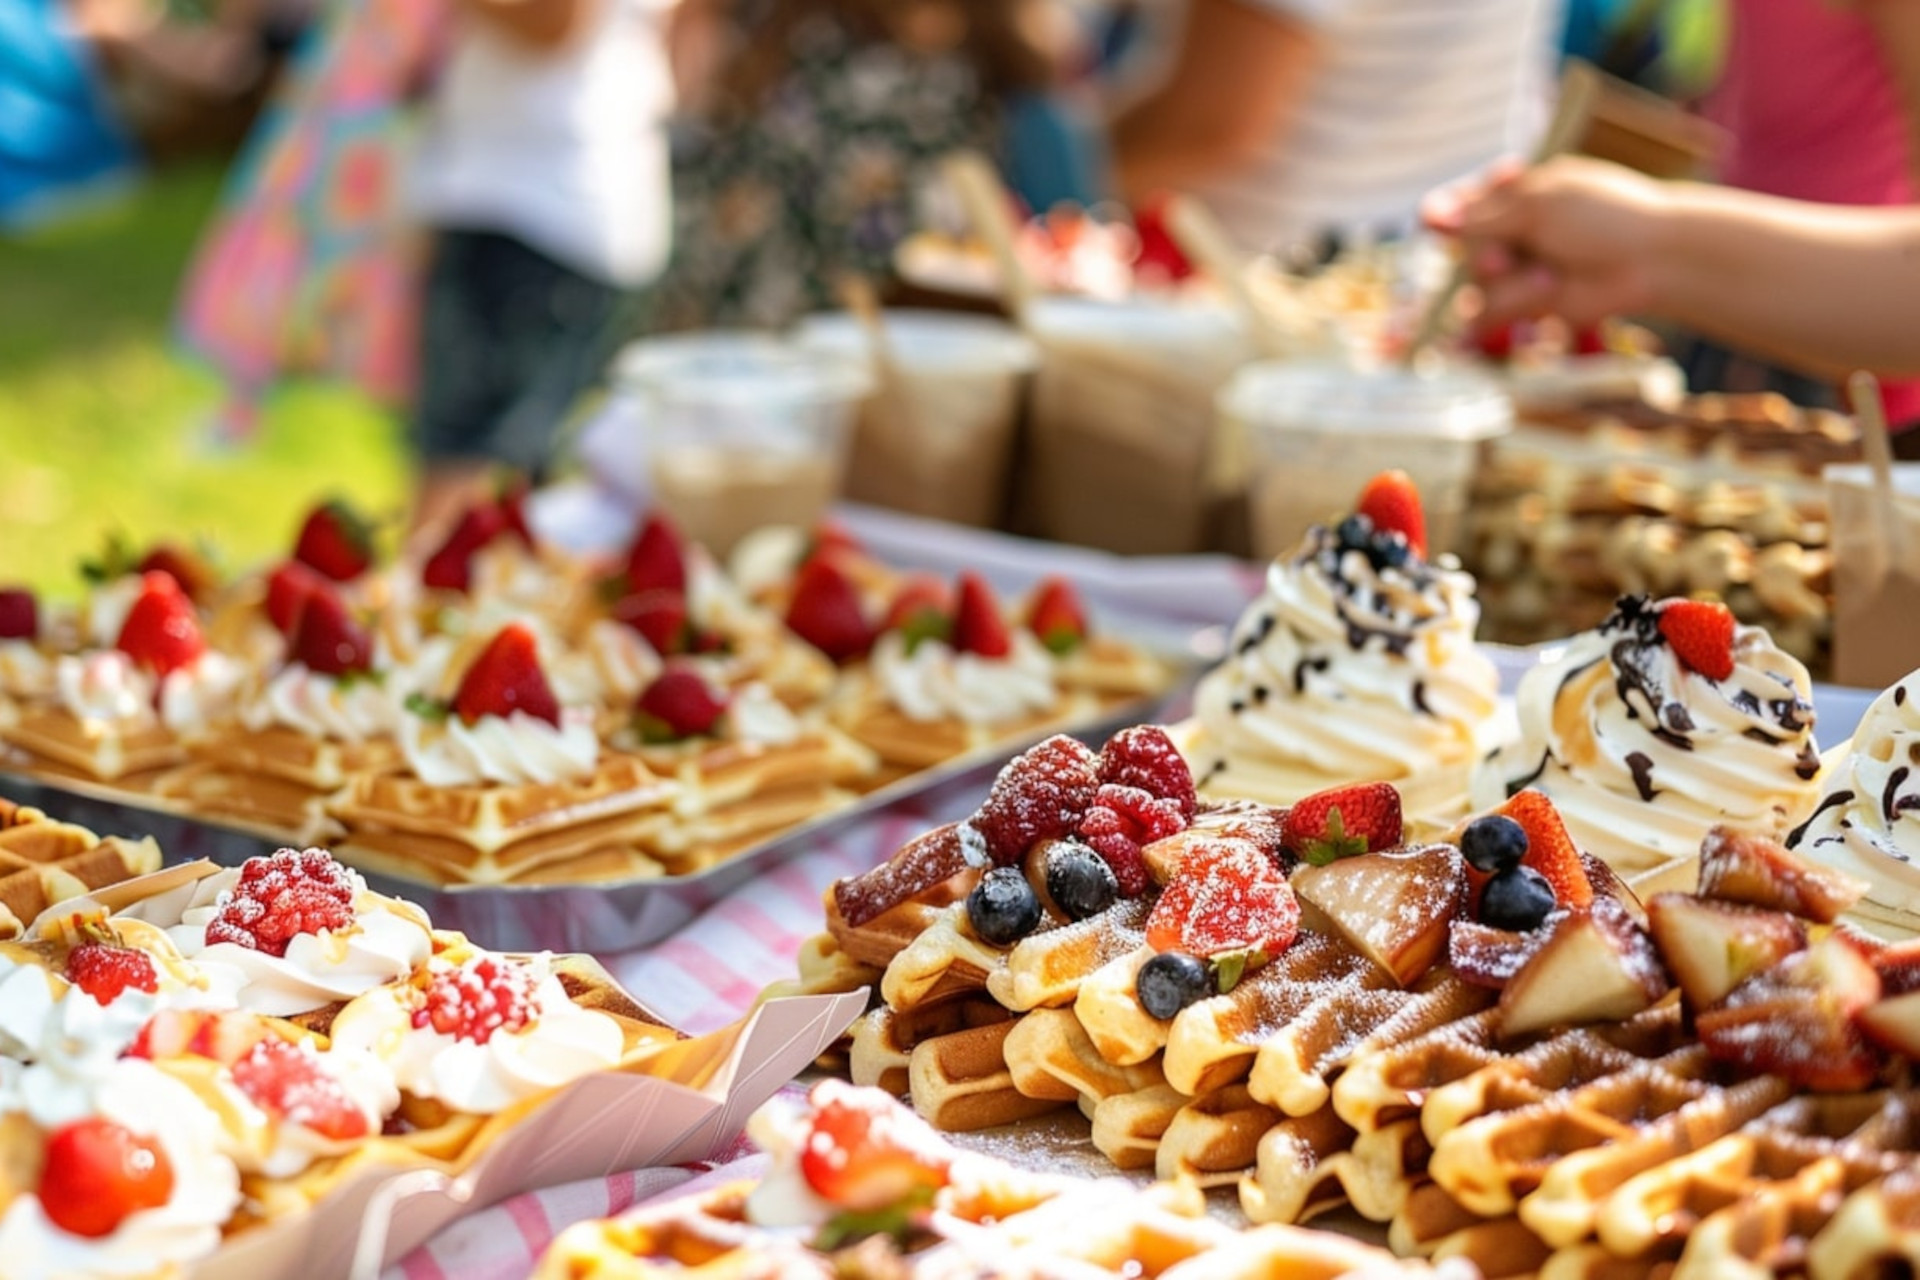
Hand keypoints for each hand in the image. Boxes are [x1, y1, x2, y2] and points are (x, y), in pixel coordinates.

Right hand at [1423, 156, 1672, 329]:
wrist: (1650, 263)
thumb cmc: (1604, 219)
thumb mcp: (1539, 206)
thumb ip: (1481, 216)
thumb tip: (1428, 218)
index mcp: (1517, 192)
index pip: (1462, 201)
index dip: (1446, 211)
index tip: (1433, 219)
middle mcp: (1513, 230)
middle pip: (1463, 246)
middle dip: (1483, 253)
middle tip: (1504, 259)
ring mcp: (1518, 268)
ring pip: (1476, 282)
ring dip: (1510, 285)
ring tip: (1549, 279)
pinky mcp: (1525, 305)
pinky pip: (1490, 312)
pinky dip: (1511, 308)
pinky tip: (1542, 297)